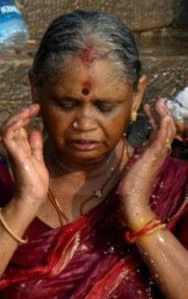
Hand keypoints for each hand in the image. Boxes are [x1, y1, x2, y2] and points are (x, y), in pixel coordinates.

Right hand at [2, 104, 48, 203]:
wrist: (33, 195)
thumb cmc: (35, 181)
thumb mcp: (38, 158)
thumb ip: (35, 145)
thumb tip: (36, 130)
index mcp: (20, 147)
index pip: (19, 127)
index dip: (26, 116)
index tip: (37, 108)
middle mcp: (14, 146)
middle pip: (12, 124)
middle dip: (22, 113)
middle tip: (35, 107)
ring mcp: (13, 150)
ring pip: (8, 127)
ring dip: (17, 117)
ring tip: (28, 110)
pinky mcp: (14, 154)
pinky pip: (7, 136)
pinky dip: (13, 126)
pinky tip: (23, 120)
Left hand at [119, 99, 176, 223]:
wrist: (133, 197)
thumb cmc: (131, 184)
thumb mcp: (133, 164)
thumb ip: (136, 155)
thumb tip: (133, 149)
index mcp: (153, 154)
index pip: (157, 133)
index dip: (154, 119)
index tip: (147, 108)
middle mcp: (159, 153)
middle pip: (165, 129)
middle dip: (162, 114)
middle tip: (158, 101)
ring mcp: (158, 154)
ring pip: (167, 131)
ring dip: (165, 115)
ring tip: (160, 103)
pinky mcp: (154, 156)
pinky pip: (163, 138)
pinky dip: (165, 126)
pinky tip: (165, 116)